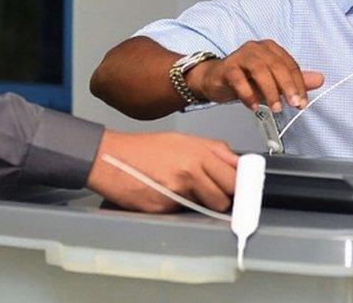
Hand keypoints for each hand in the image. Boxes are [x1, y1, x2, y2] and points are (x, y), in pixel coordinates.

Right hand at [86, 130, 237, 212]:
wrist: (109, 158)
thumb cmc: (145, 149)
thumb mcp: (182, 140)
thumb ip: (212, 151)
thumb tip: (237, 162)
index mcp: (198, 152)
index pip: (235, 175)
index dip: (240, 184)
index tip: (242, 188)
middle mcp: (191, 170)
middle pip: (226, 195)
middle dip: (224, 197)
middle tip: (212, 192)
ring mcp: (178, 190)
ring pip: (209, 207)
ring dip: (204, 205)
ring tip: (187, 193)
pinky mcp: (164, 208)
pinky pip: (185, 212)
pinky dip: (180, 208)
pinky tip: (167, 195)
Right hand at [185, 39, 323, 111]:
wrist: (215, 79)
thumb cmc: (244, 78)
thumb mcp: (273, 81)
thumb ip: (295, 80)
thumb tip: (319, 79)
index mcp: (271, 49)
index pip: (290, 65)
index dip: (299, 84)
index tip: (303, 102)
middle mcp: (256, 48)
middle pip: (277, 65)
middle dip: (288, 86)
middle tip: (293, 104)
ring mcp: (240, 56)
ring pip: (259, 69)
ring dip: (269, 90)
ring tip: (275, 107)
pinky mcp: (227, 67)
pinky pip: (238, 79)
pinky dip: (247, 93)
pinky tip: (253, 105)